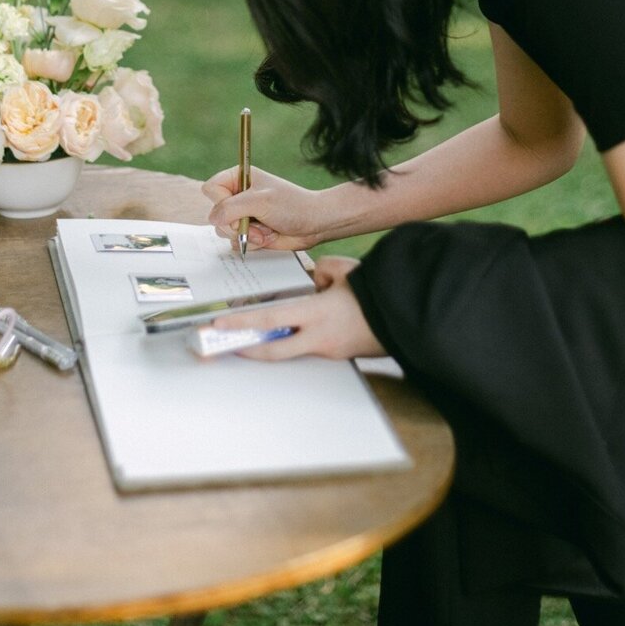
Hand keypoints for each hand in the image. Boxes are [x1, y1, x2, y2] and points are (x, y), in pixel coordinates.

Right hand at [202, 166, 328, 251]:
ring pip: (224, 230)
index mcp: (239, 178)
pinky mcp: (249, 232)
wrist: (314, 224)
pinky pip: (235, 242)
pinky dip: (251, 243)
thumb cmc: (292, 205)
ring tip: (265, 231)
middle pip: (215, 213)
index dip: (220, 201)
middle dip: (235, 224)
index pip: (212, 188)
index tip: (239, 206)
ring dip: (245, 234)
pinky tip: (267, 237)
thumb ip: (232, 207)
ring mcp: (243, 215)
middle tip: (254, 223)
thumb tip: (212, 218)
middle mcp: (238, 196)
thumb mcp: (260, 201)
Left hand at [221, 258, 382, 360]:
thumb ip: (321, 271)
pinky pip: (311, 345)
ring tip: (259, 332)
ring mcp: (327, 351)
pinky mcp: (336, 354)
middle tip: (225, 344)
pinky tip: (302, 325)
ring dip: (274, 342)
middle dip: (246, 348)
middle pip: (272, 350)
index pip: (269, 320)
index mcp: (316, 314)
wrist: (404, 318)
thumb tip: (313, 279)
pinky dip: (300, 336)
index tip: (220, 324)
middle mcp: (318, 338)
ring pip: (291, 349)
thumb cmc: (376, 293)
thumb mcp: (344, 271)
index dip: (241, 323)